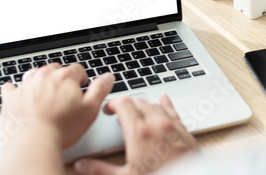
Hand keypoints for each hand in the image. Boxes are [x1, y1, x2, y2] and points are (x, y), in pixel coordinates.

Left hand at [1, 63, 114, 148]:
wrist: (32, 142)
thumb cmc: (62, 128)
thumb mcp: (90, 109)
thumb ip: (100, 90)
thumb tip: (108, 77)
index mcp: (65, 77)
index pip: (77, 69)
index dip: (82, 78)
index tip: (82, 86)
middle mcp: (44, 76)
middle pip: (55, 69)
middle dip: (61, 77)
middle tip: (65, 92)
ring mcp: (26, 85)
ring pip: (34, 74)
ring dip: (40, 80)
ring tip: (45, 94)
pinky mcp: (11, 97)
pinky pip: (11, 87)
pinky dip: (16, 89)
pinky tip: (19, 94)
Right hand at [74, 94, 197, 174]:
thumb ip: (100, 170)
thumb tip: (82, 165)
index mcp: (138, 132)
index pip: (123, 104)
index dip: (112, 103)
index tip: (107, 109)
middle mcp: (156, 124)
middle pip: (138, 102)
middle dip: (126, 105)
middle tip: (118, 113)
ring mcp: (171, 126)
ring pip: (154, 105)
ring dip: (143, 106)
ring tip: (135, 113)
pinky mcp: (183, 131)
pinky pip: (173, 110)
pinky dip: (165, 103)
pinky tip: (163, 99)